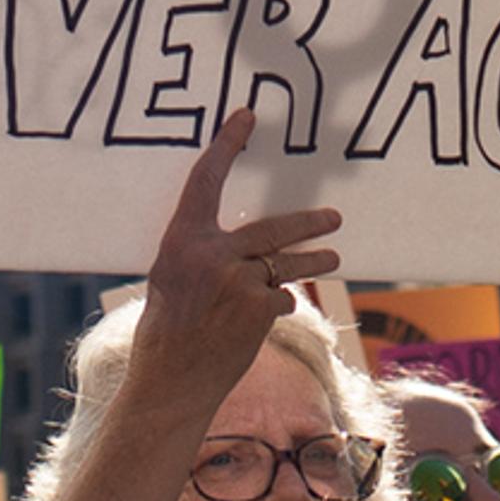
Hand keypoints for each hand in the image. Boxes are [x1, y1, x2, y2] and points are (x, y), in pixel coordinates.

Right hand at [130, 112, 338, 419]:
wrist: (171, 383)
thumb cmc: (165, 333)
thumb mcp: (171, 281)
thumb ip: (202, 255)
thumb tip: (238, 244)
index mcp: (181, 241)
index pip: (205, 181)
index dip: (226, 146)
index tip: (245, 117)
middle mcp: (212, 254)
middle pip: (272, 227)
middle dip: (308, 223)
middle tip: (333, 217)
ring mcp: (239, 281)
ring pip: (287, 264)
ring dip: (313, 262)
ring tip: (333, 259)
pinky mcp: (260, 308)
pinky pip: (280, 298)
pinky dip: (277, 306)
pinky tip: (265, 319)